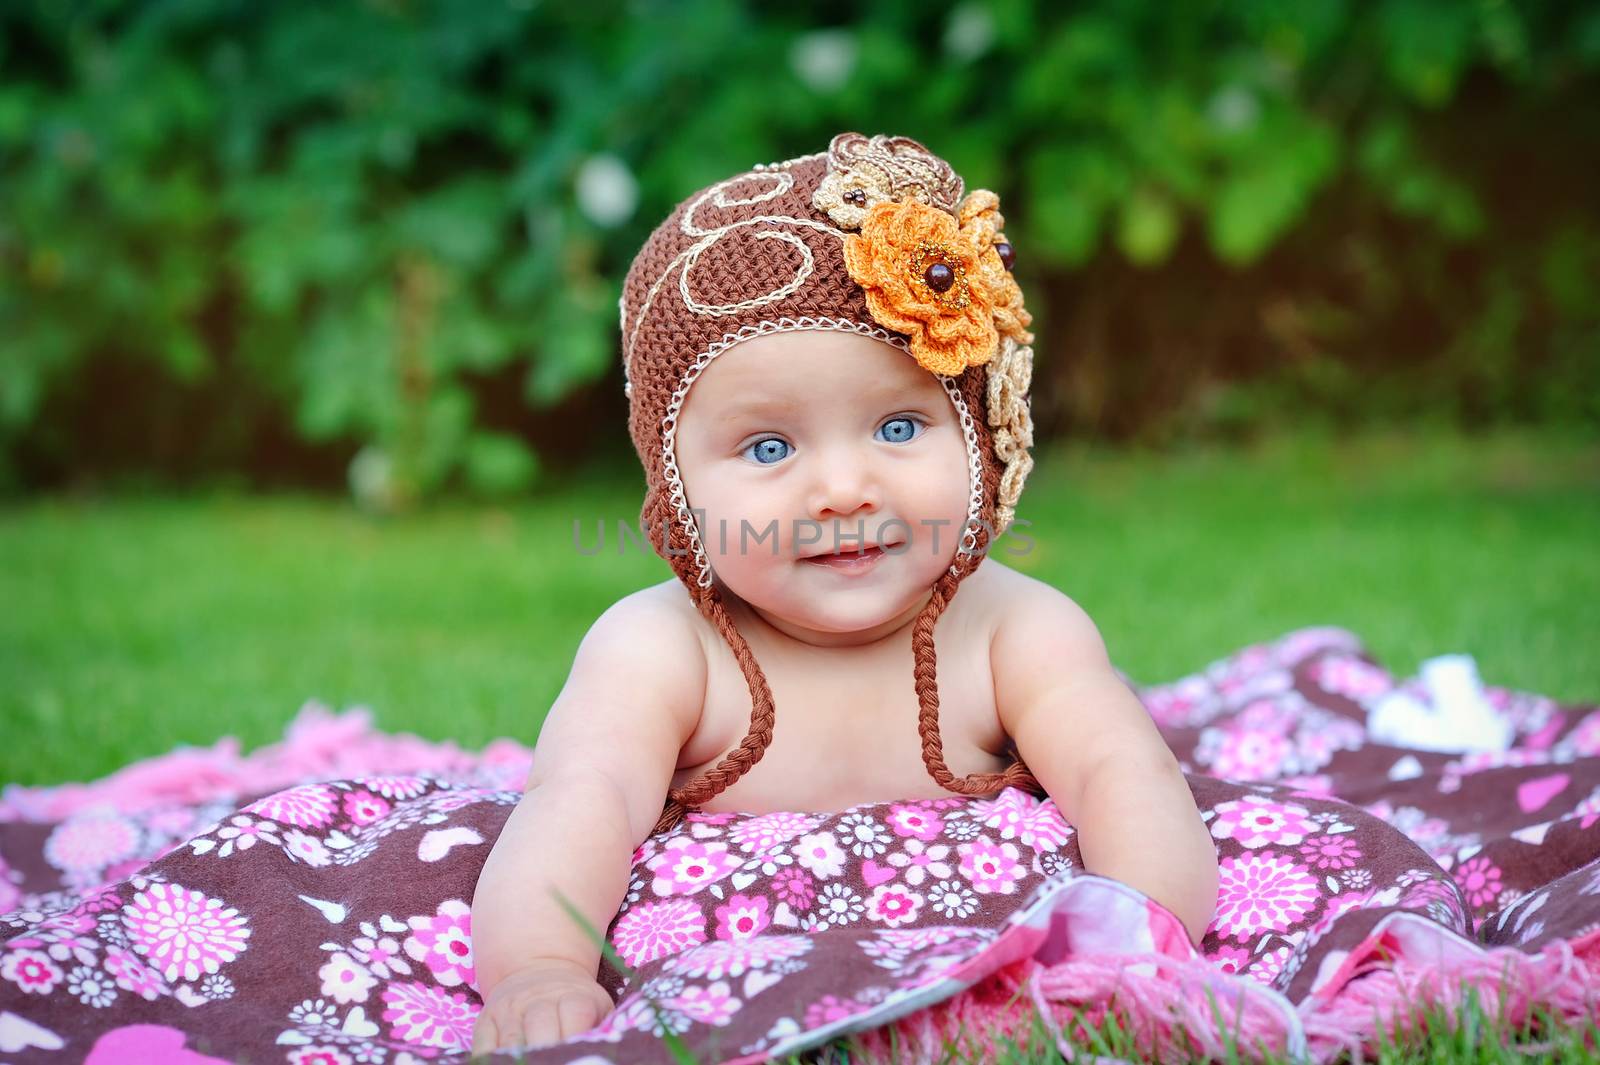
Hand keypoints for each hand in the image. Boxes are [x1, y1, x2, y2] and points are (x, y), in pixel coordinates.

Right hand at [471, 959, 613, 1056]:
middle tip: (555, 1064)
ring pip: (510, 1041)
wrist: (540, 969)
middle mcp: (538, 1000)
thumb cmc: (576, 1001)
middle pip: (541, 1030)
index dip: (575, 1041)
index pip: (575, 1017)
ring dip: (519, 1060)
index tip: (577, 1058)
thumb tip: (602, 1053)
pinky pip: (483, 1046)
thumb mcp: (597, 1006)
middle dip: (547, 1055)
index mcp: (574, 997)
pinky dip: (490, 1060)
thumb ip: (601, 1029)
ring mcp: (510, 1009)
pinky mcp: (487, 1020)